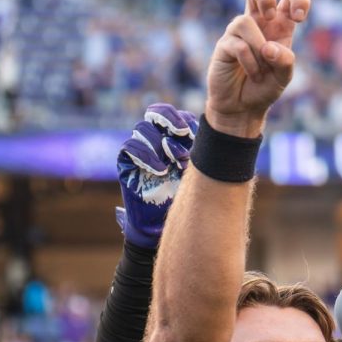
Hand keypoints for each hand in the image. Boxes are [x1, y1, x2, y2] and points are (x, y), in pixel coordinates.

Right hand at [116, 104, 197, 248]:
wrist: (162, 227)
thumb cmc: (185, 201)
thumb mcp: (198, 175)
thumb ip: (201, 155)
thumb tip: (215, 133)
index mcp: (175, 139)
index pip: (176, 116)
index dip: (184, 119)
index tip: (195, 131)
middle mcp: (156, 141)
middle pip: (156, 114)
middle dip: (169, 119)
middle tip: (182, 131)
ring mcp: (140, 151)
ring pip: (143, 129)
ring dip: (160, 142)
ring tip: (177, 160)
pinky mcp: (126, 163)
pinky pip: (130, 147)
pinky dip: (146, 156)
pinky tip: (161, 170)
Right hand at [204, 0, 310, 137]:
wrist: (243, 107)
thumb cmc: (265, 88)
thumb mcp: (284, 77)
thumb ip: (285, 61)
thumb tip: (269, 47)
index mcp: (279, 26)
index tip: (298, 17)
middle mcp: (258, 23)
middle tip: (269, 17)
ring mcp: (239, 32)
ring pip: (246, 21)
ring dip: (258, 49)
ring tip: (260, 71)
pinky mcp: (224, 44)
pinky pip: (238, 45)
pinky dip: (250, 63)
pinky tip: (252, 75)